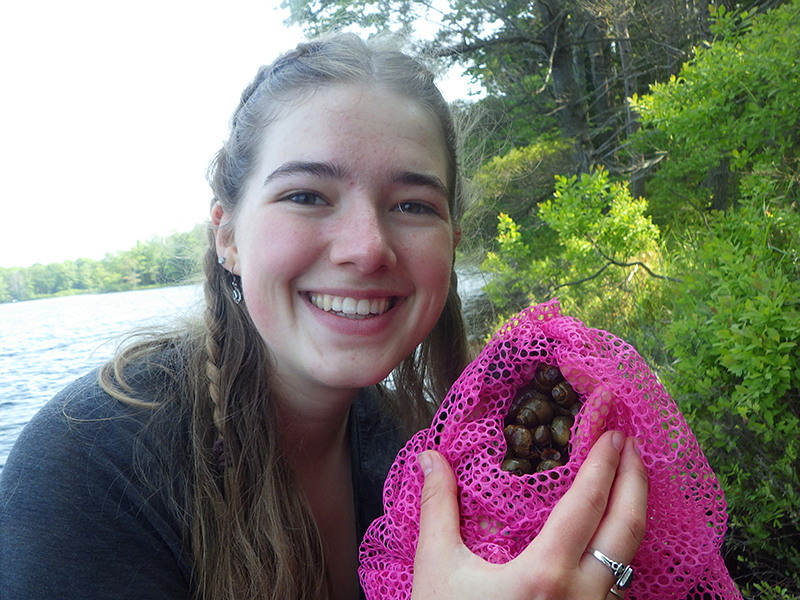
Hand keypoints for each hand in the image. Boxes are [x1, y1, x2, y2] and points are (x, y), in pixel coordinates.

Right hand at [411, 430, 647, 599]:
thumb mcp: (438, 569)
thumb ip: (438, 508)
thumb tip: (431, 457)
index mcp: (545, 574)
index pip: (587, 504)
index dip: (604, 464)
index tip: (614, 433)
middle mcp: (582, 597)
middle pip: (627, 529)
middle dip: (636, 481)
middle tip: (632, 446)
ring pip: (629, 560)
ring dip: (631, 515)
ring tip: (626, 483)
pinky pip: (619, 585)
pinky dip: (619, 550)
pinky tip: (606, 536)